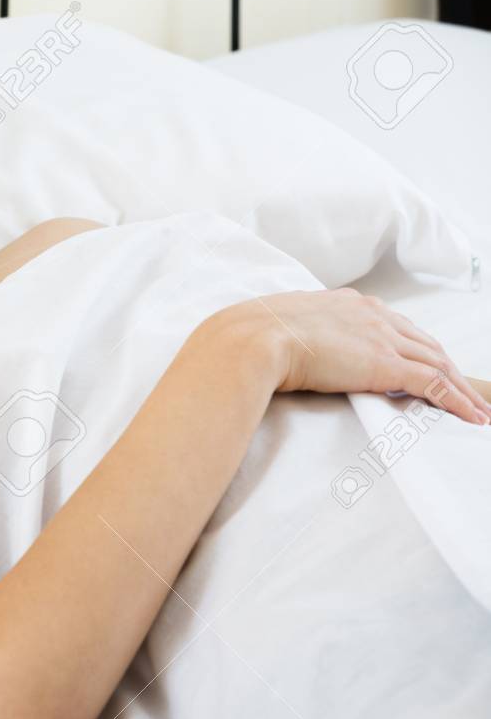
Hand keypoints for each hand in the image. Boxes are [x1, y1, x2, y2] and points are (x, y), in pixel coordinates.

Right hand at [223, 288, 490, 425]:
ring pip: (437, 362)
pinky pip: (434, 383)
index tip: (421, 361)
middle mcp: (371, 314)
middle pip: (423, 342)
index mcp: (345, 303)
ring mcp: (381, 338)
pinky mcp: (386, 365)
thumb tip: (280, 350)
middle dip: (446, 365)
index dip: (412, 345)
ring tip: (474, 407)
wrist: (250, 339)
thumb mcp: (277, 327)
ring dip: (460, 386)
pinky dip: (456, 400)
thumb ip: (292, 335)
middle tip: (461, 387)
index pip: (393, 325)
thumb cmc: (250, 336)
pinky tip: (470, 416)